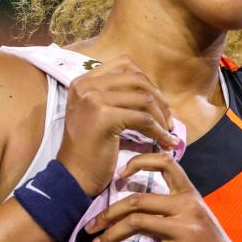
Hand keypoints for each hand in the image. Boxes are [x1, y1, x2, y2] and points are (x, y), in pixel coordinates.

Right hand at [58, 56, 178, 195]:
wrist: (73, 177)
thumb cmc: (89, 149)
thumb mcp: (97, 113)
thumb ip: (116, 95)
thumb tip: (153, 91)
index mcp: (84, 81)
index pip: (125, 64)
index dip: (146, 81)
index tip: (156, 102)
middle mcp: (86, 85)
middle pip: (137, 79)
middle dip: (159, 98)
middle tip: (168, 119)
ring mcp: (93, 99)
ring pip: (144, 99)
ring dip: (161, 117)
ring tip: (167, 132)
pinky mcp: (103, 117)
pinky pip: (143, 119)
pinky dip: (159, 131)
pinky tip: (165, 142)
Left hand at [85, 153, 241, 241]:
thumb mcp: (197, 216)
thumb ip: (173, 206)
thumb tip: (135, 204)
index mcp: (191, 194)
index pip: (165, 163)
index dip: (139, 162)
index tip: (119, 174)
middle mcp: (188, 207)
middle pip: (138, 200)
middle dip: (109, 213)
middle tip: (91, 225)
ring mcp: (184, 230)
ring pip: (135, 223)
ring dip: (109, 235)